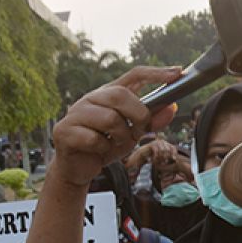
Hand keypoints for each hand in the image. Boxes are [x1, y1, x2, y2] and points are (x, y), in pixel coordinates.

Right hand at [51, 67, 181, 187]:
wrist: (77, 169)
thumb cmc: (104, 147)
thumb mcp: (132, 135)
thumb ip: (151, 122)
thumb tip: (172, 107)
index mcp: (108, 93)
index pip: (134, 75)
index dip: (155, 73)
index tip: (176, 73)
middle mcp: (91, 98)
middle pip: (120, 95)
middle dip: (138, 115)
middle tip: (138, 131)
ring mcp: (75, 113)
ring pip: (109, 118)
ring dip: (121, 136)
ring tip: (115, 143)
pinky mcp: (64, 131)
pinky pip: (94, 139)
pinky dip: (103, 149)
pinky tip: (98, 151)